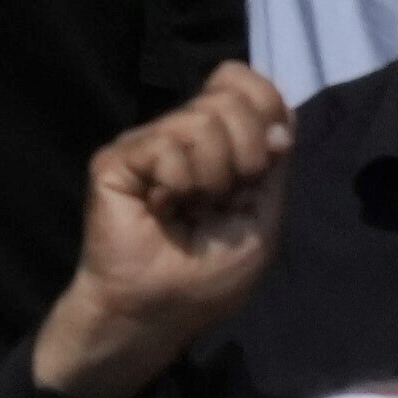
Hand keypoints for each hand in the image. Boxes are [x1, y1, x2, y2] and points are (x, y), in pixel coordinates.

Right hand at [44, 69, 293, 389]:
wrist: (153, 312)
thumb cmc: (206, 277)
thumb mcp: (259, 225)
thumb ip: (271, 170)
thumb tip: (280, 120)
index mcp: (218, 143)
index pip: (243, 84)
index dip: (265, 102)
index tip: (270, 151)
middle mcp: (181, 134)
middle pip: (229, 99)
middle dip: (246, 155)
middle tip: (224, 198)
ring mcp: (148, 143)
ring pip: (200, 121)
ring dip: (212, 178)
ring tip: (190, 208)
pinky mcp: (117, 159)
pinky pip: (166, 147)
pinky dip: (178, 184)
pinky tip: (161, 207)